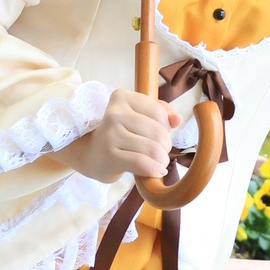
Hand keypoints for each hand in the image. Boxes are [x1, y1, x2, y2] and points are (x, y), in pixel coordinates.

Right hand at [55, 89, 181, 184]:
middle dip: (165, 146)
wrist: (92, 154)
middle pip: (158, 132)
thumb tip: (177, 119)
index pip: (159, 113)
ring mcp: (110, 135)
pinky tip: (157, 172)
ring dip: (162, 160)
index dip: (166, 128)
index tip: (157, 135)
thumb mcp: (140, 116)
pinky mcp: (110, 156)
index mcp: (121, 97)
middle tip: (159, 152)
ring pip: (153, 149)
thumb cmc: (121, 134)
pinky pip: (142, 163)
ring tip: (158, 162)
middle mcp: (114, 113)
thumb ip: (162, 112)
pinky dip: (155, 170)